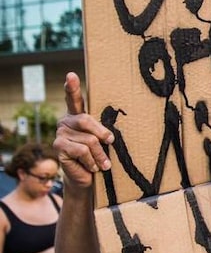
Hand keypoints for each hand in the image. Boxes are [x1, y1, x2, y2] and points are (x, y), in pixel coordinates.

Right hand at [53, 72, 113, 189]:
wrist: (89, 177)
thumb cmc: (100, 156)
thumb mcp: (103, 142)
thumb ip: (103, 132)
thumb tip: (110, 136)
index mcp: (78, 115)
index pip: (74, 99)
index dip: (71, 87)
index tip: (70, 75)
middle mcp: (66, 121)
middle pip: (86, 120)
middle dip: (102, 133)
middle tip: (110, 142)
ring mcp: (61, 133)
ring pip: (88, 140)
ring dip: (100, 155)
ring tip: (102, 164)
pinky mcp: (59, 146)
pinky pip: (82, 150)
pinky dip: (92, 161)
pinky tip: (92, 167)